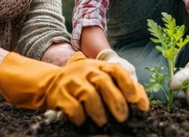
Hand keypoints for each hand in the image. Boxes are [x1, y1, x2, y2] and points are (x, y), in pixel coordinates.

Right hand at [0, 51, 148, 126]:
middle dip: (116, 102)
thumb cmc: (82, 84)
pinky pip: (73, 108)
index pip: (117, 70)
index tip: (137, 102)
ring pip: (89, 95)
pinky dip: (80, 118)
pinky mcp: (59, 94)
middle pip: (104, 82)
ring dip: (98, 112)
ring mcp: (72, 81)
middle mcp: (86, 70)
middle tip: (123, 118)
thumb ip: (117, 85)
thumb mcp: (98, 78)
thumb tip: (140, 102)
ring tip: (102, 122)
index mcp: (98, 65)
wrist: (48, 84)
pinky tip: (83, 122)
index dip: (129, 85)